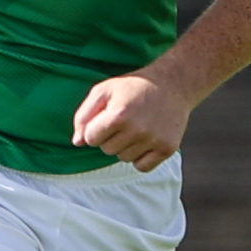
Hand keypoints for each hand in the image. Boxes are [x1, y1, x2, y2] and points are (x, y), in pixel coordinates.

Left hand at [70, 71, 191, 171]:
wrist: (173, 83)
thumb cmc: (133, 87)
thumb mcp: (104, 90)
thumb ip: (84, 115)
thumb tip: (77, 142)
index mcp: (119, 114)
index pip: (91, 139)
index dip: (96, 128)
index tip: (106, 117)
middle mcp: (138, 130)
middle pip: (107, 150)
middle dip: (110, 137)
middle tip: (124, 121)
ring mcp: (154, 140)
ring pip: (124, 158)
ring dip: (125, 147)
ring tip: (136, 127)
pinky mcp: (167, 148)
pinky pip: (142, 167)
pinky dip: (140, 158)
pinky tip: (145, 140)